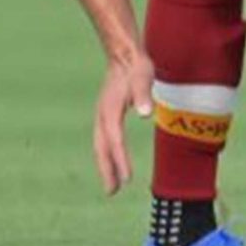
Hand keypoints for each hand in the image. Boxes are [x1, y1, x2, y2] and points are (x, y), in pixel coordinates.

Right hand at [91, 52, 153, 194]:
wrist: (123, 54)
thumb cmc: (135, 67)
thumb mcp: (143, 77)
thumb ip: (143, 95)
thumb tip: (145, 113)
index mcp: (111, 109)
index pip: (115, 140)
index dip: (120, 160)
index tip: (126, 179)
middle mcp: (103, 115)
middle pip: (101, 147)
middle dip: (106, 170)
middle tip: (112, 191)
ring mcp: (102, 115)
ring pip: (100, 145)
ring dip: (105, 165)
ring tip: (111, 185)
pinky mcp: (105, 115)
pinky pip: (104, 140)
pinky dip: (106, 154)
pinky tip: (113, 162)